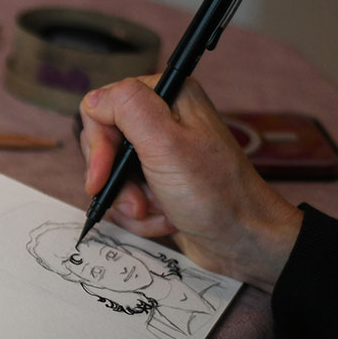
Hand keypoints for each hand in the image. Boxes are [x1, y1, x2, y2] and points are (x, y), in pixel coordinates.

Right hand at [78, 75, 302, 291]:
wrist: (243, 241)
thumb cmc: (214, 193)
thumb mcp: (166, 142)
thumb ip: (126, 108)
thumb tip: (93, 100)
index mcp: (167, 97)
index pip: (102, 107)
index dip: (98, 144)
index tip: (103, 174)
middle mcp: (163, 120)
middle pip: (104, 143)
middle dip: (117, 179)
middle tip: (139, 201)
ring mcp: (160, 154)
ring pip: (112, 175)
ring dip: (130, 202)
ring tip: (159, 211)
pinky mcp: (159, 183)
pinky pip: (126, 197)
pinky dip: (141, 215)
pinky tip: (166, 220)